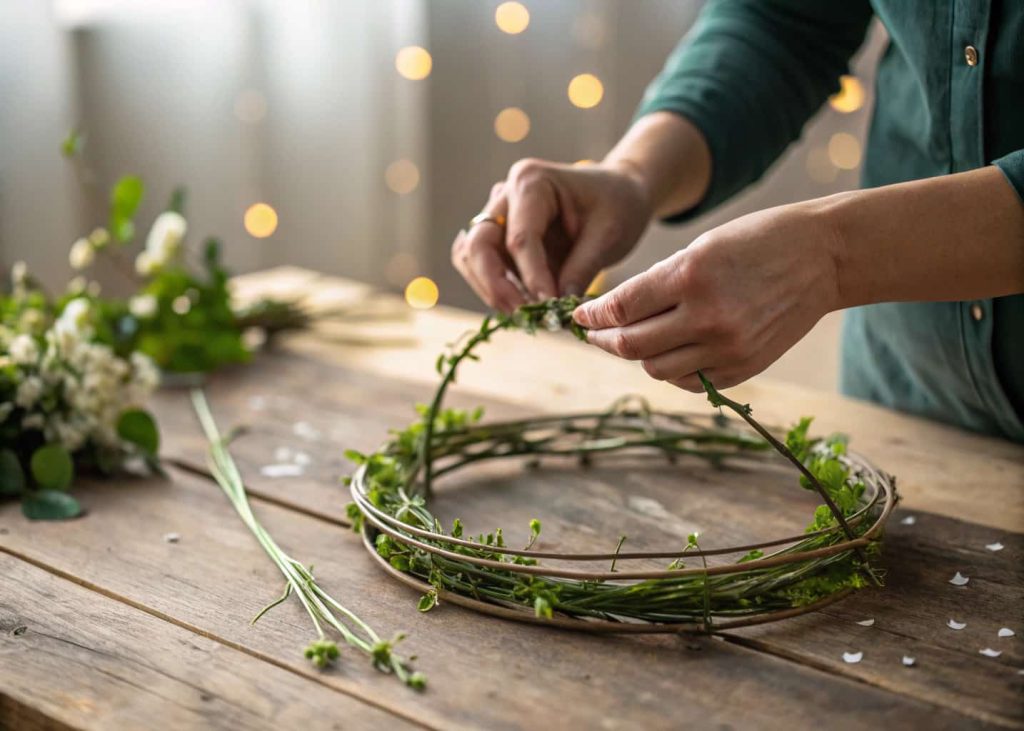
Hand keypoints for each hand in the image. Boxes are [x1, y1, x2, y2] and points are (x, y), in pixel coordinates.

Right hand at [451, 159, 651, 311]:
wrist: (617, 194)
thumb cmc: (617, 205)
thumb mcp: (610, 234)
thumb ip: (581, 269)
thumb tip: (555, 307)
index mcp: (532, 182)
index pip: (520, 237)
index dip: (531, 277)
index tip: (548, 306)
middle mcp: (504, 195)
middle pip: (479, 245)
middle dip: (496, 286)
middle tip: (524, 316)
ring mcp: (497, 215)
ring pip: (470, 257)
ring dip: (490, 290)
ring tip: (524, 315)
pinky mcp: (497, 236)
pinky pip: (480, 265)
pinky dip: (493, 288)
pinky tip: (520, 305)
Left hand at [573, 200, 841, 391]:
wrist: (823, 256)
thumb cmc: (756, 241)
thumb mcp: (700, 247)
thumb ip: (658, 282)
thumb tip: (615, 313)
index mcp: (690, 276)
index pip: (621, 308)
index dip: (592, 316)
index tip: (579, 316)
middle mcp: (707, 317)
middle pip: (631, 346)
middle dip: (605, 340)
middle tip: (595, 333)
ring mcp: (728, 348)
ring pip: (657, 369)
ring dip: (637, 357)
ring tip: (633, 341)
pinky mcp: (744, 367)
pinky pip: (691, 381)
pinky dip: (673, 370)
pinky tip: (670, 353)